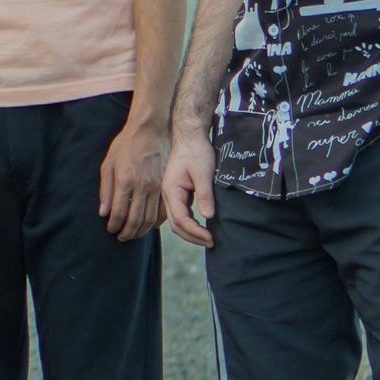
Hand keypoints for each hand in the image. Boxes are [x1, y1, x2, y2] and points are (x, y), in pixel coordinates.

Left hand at [98, 120, 168, 242]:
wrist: (150, 130)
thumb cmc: (126, 145)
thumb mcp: (108, 164)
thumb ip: (105, 190)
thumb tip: (103, 212)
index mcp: (125, 182)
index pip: (119, 213)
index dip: (114, 226)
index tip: (111, 230)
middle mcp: (142, 187)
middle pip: (136, 220)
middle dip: (127, 233)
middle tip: (121, 237)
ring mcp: (157, 187)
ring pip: (151, 218)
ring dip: (141, 231)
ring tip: (133, 234)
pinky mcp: (166, 185)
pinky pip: (163, 210)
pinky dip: (157, 222)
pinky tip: (150, 225)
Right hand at [163, 126, 217, 248]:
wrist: (189, 137)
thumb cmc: (196, 151)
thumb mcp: (204, 172)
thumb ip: (204, 194)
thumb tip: (208, 216)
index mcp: (171, 191)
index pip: (181, 219)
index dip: (195, 232)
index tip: (211, 238)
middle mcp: (167, 196)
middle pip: (176, 225)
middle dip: (193, 237)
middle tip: (211, 242)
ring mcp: (171, 195)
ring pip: (177, 221)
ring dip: (190, 232)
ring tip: (207, 238)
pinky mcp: (177, 193)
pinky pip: (180, 214)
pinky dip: (190, 224)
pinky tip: (201, 227)